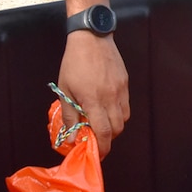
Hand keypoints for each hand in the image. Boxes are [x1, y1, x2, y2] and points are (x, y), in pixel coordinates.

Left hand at [56, 31, 129, 158]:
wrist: (91, 38)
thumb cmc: (74, 63)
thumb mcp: (65, 89)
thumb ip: (70, 115)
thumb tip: (72, 136)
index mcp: (93, 101)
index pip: (103, 133)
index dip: (102, 148)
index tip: (96, 154)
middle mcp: (110, 98)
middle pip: (116, 129)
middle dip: (107, 138)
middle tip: (96, 137)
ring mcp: (120, 90)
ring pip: (124, 119)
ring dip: (114, 126)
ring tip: (102, 121)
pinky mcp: (125, 83)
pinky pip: (126, 105)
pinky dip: (119, 112)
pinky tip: (108, 107)